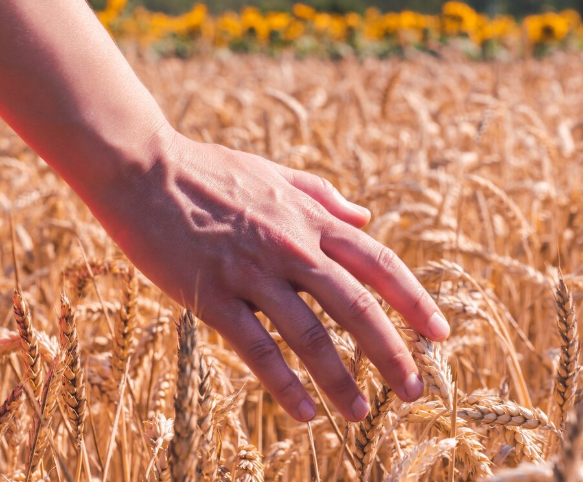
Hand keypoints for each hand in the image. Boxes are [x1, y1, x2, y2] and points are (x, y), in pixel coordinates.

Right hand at [86, 127, 448, 421]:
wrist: (142, 168)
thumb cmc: (212, 172)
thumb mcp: (277, 174)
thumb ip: (324, 197)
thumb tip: (365, 216)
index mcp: (313, 220)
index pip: (380, 264)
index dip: (414, 300)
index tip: (440, 334)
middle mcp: (293, 247)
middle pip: (356, 306)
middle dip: (391, 351)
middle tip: (414, 389)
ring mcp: (252, 272)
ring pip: (309, 335)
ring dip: (340, 379)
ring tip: (361, 414)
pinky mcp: (211, 294)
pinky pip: (255, 348)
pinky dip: (283, 384)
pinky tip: (304, 413)